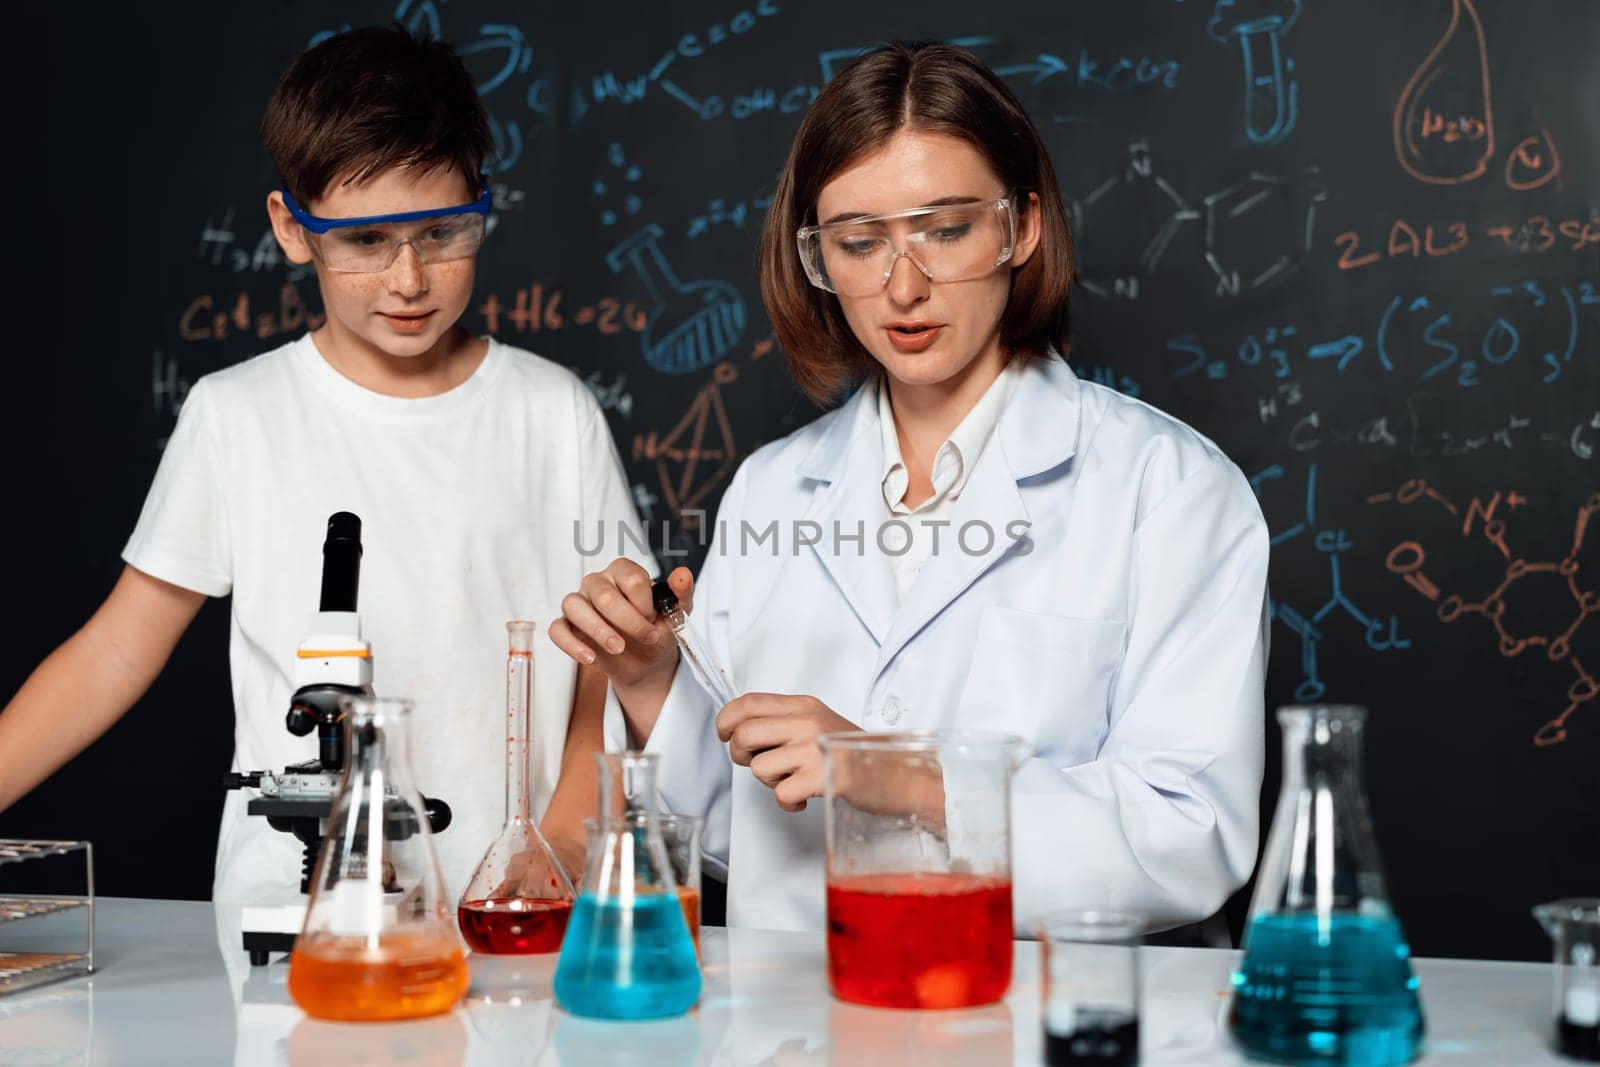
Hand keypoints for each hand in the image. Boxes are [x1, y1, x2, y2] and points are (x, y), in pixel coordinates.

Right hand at [549, 562, 695, 688]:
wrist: (646, 662)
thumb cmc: (658, 630)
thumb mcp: (676, 614)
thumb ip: (681, 593)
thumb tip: (684, 574)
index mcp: (623, 572)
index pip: (629, 577)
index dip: (644, 603)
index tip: (655, 621)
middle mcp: (597, 582)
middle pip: (602, 592)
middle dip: (627, 620)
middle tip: (646, 638)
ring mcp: (579, 603)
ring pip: (572, 604)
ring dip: (597, 629)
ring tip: (619, 648)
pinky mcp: (567, 626)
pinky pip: (557, 630)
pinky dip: (571, 644)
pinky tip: (591, 658)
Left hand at [716, 694, 858, 811]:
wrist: (896, 774)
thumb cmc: (853, 752)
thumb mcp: (818, 723)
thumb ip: (784, 721)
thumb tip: (740, 729)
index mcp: (804, 706)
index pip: (748, 702)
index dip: (726, 719)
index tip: (724, 734)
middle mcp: (808, 722)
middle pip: (744, 734)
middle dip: (739, 755)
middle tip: (757, 763)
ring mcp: (815, 749)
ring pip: (758, 767)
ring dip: (769, 782)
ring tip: (792, 781)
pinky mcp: (824, 778)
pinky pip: (781, 794)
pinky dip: (788, 803)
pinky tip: (804, 798)